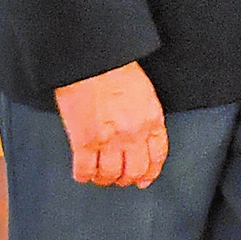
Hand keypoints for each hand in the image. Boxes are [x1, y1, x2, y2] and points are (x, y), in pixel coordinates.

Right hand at [55, 60, 167, 186]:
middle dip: (128, 179)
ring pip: (110, 175)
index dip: (151, 171)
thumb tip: (141, 134)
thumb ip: (145, 115)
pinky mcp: (84, 141)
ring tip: (100, 176)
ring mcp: (109, 140)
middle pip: (135, 171)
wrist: (93, 60)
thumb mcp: (144, 92)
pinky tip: (83, 174)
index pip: (157, 155)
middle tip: (120, 178)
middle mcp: (133, 133)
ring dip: (105, 179)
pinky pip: (85, 170)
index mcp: (151, 119)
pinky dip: (84, 176)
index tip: (145, 178)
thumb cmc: (116, 68)